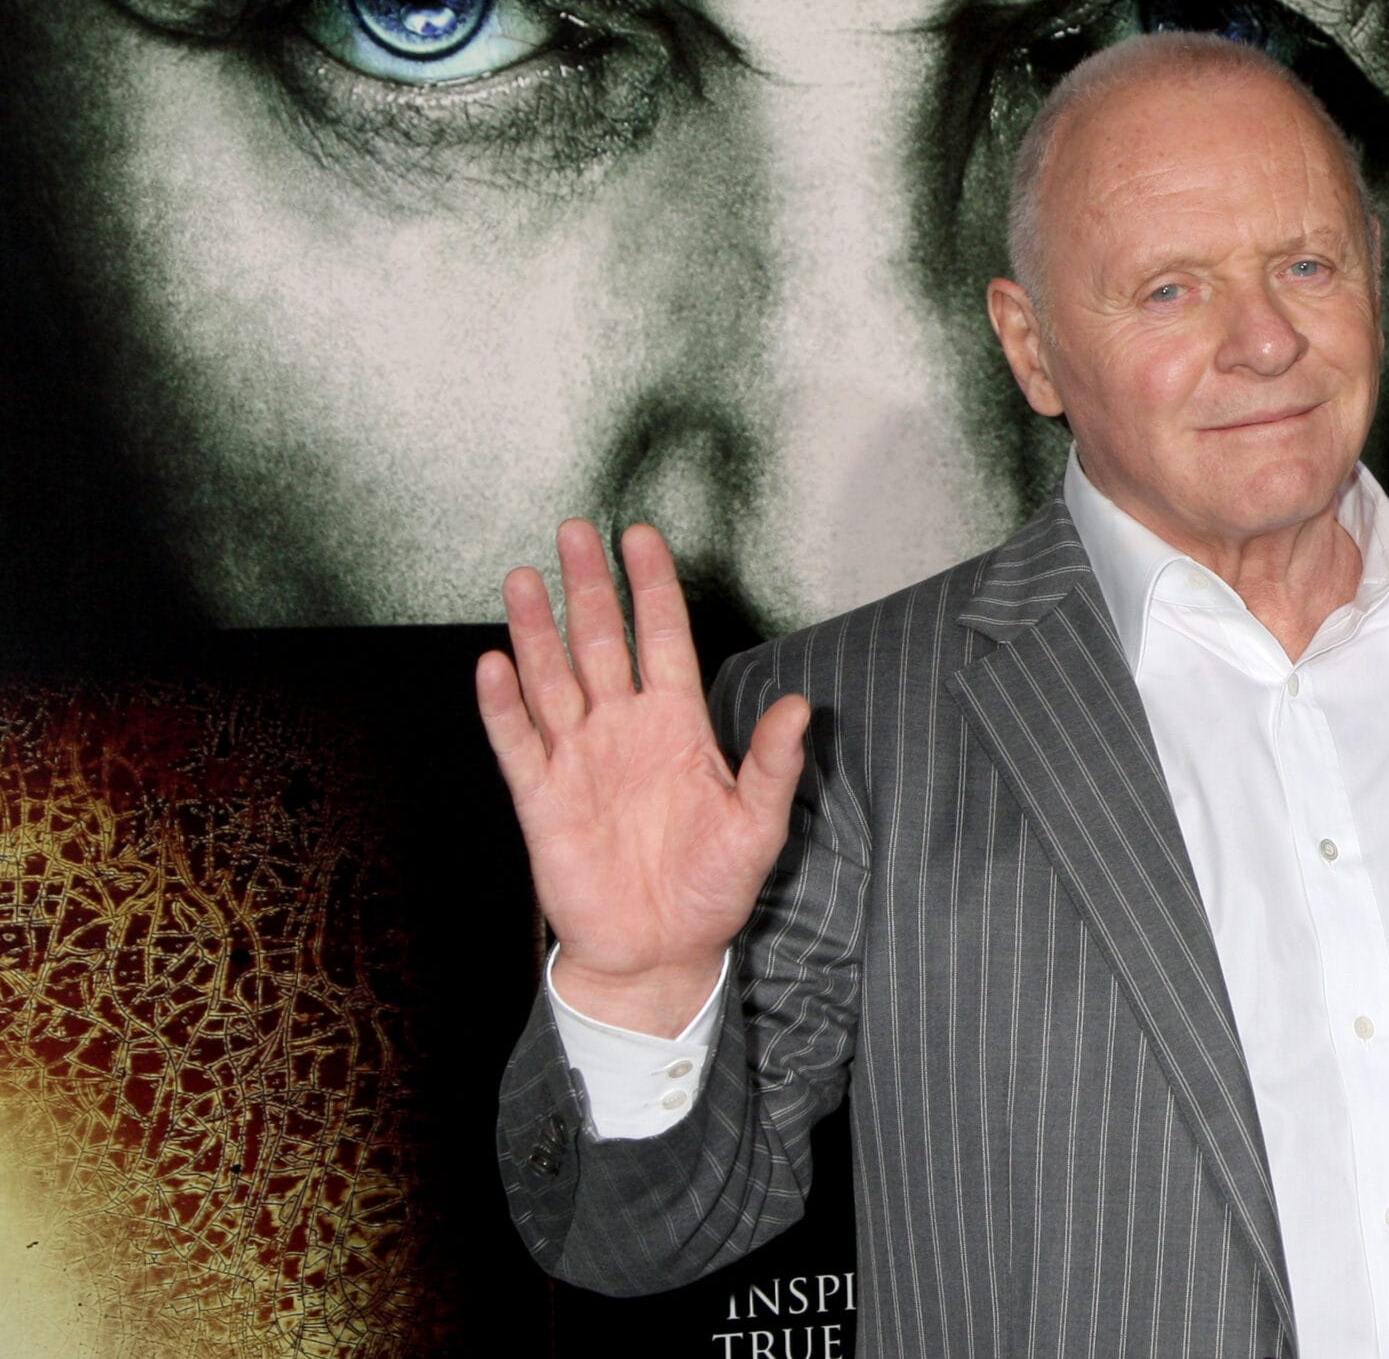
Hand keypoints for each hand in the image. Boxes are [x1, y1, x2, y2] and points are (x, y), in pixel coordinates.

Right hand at [476, 520, 807, 1035]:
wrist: (661, 951)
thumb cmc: (714, 887)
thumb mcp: (759, 825)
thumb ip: (774, 764)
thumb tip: (801, 707)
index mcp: (677, 724)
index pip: (663, 637)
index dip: (651, 587)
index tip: (640, 535)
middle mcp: (623, 729)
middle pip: (599, 642)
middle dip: (587, 587)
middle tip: (574, 530)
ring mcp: (579, 759)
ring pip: (552, 679)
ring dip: (536, 631)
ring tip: (522, 579)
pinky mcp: (542, 798)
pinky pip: (518, 743)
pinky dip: (504, 705)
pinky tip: (494, 663)